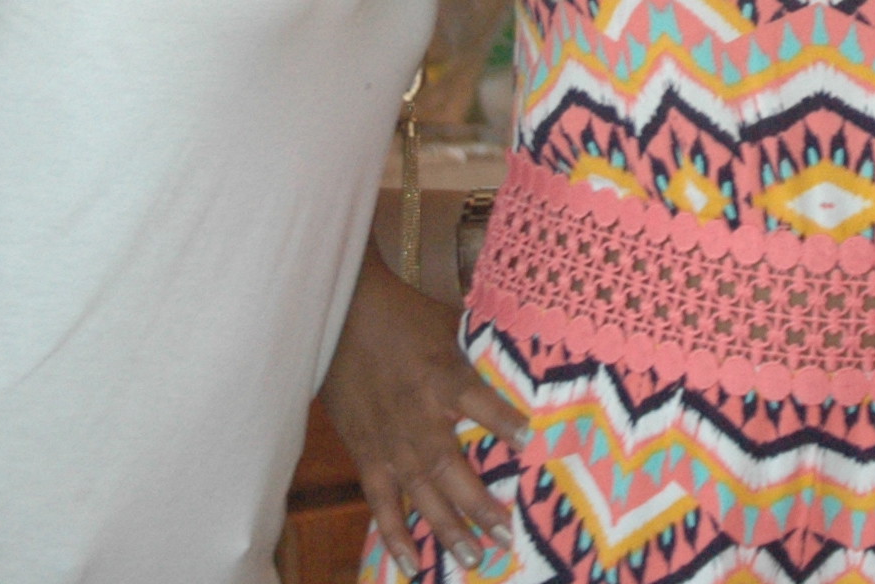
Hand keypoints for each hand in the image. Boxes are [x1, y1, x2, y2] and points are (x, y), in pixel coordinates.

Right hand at [320, 252, 526, 568]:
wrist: (340, 316)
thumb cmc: (405, 316)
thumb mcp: (450, 323)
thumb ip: (482, 351)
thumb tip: (528, 358)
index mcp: (441, 377)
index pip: (479, 402)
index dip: (504, 422)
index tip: (533, 442)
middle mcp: (416, 416)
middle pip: (449, 466)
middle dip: (478, 504)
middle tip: (507, 534)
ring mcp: (389, 440)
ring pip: (419, 493)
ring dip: (445, 528)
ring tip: (473, 559)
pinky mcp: (367, 454)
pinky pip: (380, 501)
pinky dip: (394, 534)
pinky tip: (413, 565)